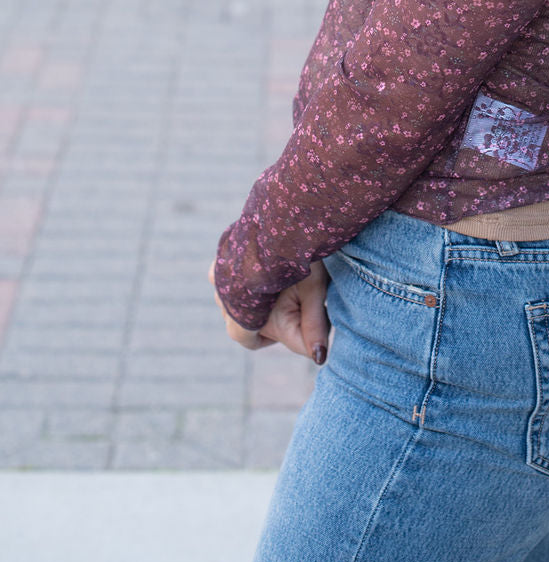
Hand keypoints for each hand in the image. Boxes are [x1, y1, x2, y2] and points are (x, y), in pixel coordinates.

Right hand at [208, 260, 329, 362]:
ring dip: (255, 292)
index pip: (246, 338)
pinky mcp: (220, 252)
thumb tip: (320, 360)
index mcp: (240, 307)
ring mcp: (216, 270)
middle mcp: (221, 291)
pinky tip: (270, 259)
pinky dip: (248, 274)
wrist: (290, 201)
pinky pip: (230, 274)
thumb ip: (313, 327)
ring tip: (283, 274)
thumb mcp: (314, 290)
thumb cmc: (306, 250)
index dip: (273, 333)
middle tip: (294, 290)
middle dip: (266, 312)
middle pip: (240, 317)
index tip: (295, 314)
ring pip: (234, 296)